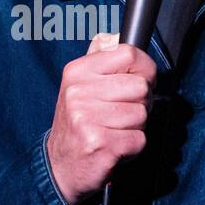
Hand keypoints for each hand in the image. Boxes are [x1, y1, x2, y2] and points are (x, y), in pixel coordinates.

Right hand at [45, 31, 155, 204]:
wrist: (60, 167)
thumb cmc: (77, 124)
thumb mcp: (80, 85)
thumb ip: (99, 59)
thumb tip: (115, 37)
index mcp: (77, 71)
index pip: (129, 53)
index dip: (144, 69)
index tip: (139, 81)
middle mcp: (78, 92)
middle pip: (140, 86)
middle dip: (140, 102)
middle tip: (122, 114)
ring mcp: (86, 119)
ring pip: (142, 114)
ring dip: (135, 127)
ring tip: (114, 131)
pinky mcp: (99, 144)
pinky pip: (139, 139)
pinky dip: (133, 147)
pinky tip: (114, 147)